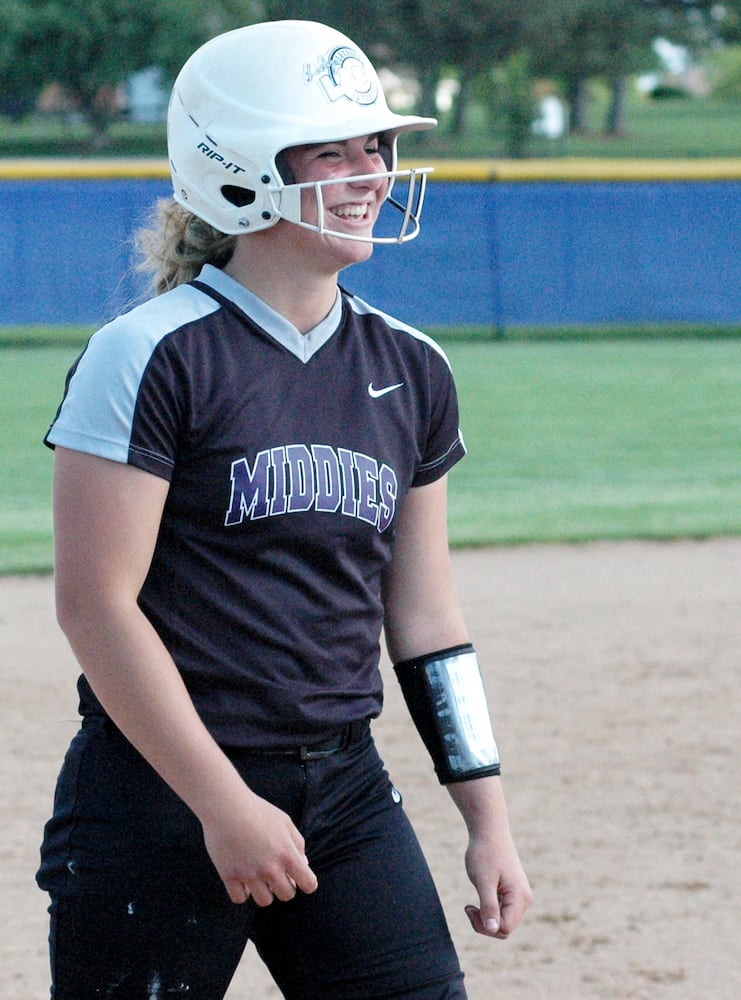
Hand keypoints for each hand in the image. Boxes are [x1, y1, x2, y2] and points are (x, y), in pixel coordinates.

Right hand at [202, 789, 317, 906]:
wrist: (226, 806)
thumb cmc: (257, 810)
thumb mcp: (284, 821)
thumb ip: (297, 843)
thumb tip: (303, 864)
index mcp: (287, 854)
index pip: (308, 883)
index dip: (307, 883)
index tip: (299, 879)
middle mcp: (270, 868)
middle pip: (287, 895)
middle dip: (285, 887)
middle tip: (276, 875)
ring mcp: (249, 874)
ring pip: (264, 901)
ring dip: (264, 891)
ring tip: (258, 877)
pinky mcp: (229, 876)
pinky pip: (240, 899)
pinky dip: (242, 892)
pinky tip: (242, 879)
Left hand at [463, 830, 531, 938]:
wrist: (489, 830)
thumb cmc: (484, 853)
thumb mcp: (483, 881)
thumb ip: (489, 906)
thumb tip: (493, 930)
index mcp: (520, 897)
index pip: (505, 928)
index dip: (485, 926)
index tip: (469, 909)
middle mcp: (524, 898)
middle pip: (505, 928)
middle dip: (485, 924)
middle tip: (469, 908)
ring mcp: (519, 895)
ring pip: (503, 921)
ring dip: (486, 917)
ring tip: (471, 905)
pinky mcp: (512, 891)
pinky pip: (502, 911)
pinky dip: (489, 910)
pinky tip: (478, 900)